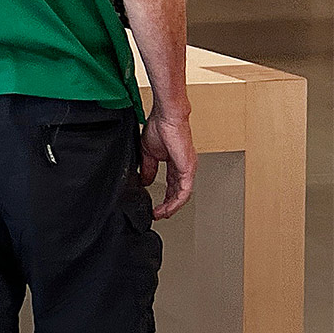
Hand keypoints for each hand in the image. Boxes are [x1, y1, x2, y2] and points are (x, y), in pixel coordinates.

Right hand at [142, 104, 196, 219]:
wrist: (166, 117)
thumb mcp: (148, 153)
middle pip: (178, 193)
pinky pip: (184, 191)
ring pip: (182, 195)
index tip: (154, 206)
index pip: (172, 186)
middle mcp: (184, 168)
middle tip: (158, 214)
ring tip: (161, 214)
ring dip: (171, 207)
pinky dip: (176, 202)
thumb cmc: (159, 127)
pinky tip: (167, 208)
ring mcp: (188, 169)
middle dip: (168, 206)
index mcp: (175, 163)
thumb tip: (145, 180)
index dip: (164, 197)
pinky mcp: (188, 169)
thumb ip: (148, 168)